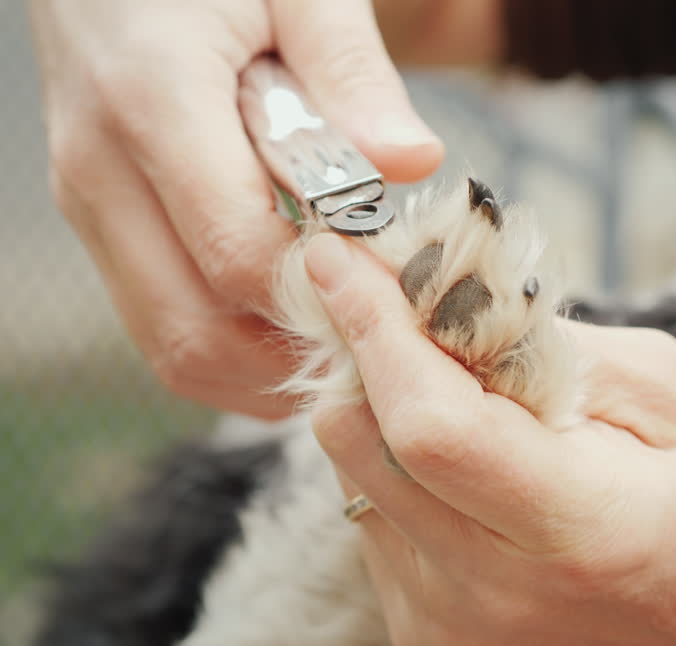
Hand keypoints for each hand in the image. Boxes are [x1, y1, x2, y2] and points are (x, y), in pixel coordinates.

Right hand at [29, 0, 444, 417]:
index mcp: (152, 100)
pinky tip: (302, 326)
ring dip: (270, 369)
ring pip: (174, 348)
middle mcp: (101, 169)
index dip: (329, 291)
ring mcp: (90, 203)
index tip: (402, 288)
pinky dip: (237, 351)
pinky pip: (162, 323)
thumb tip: (412, 162)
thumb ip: (353, 73)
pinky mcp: (99, 220)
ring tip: (354, 343)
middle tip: (388, 340)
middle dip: (303, 355)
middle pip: (199, 331)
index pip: (241, 252)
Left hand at [303, 233, 675, 645]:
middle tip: (390, 263)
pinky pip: (383, 514)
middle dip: (369, 342)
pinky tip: (469, 427)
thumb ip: (567, 353)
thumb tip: (466, 308)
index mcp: (580, 526)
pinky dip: (401, 452)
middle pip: (373, 442)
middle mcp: (503, 587)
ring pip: (364, 477)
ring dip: (387, 395)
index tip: (331, 241)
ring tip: (453, 344)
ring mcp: (464, 623)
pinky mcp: (447, 631)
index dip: (368, 323)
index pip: (428, 418)